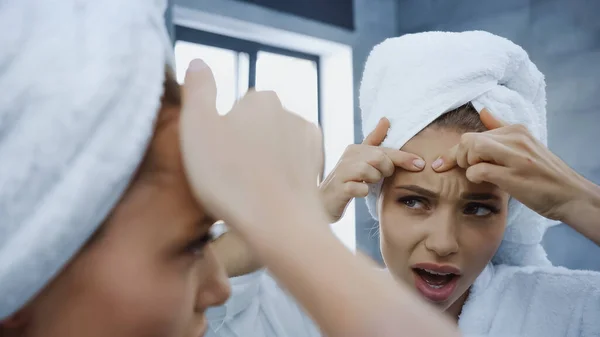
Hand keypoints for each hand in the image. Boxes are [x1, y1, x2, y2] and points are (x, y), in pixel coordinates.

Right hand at [180, 59, 325, 231]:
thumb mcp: (198, 128)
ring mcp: (308, 140)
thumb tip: (198, 63)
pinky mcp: (316, 166)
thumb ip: (197, 90)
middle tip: (230, 177)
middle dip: (244, 146)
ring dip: (263, 160)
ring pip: (274, 146)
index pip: (233, 110)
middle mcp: (289, 112)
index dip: (220, 135)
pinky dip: (280, 174)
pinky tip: (269, 192)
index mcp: (259, 99)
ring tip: (249, 189)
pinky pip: (291, 164)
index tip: (216, 160)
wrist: (280, 225)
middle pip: (255, 127)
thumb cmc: (232, 179)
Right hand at [320, 118, 424, 221]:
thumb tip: (386, 119)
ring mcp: (341, 172)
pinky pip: (359, 188)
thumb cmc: (348, 180)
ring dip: (373, 180)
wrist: (324, 201)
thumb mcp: (361, 158)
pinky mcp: (339, 188)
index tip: (420, 164)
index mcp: (356, 148)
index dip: (404, 157)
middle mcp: (347, 157)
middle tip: (379, 176)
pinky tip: (359, 192)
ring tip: (366, 183)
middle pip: (379, 158)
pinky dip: (363, 191)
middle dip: (385, 169)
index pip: (384, 150)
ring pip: (369, 171)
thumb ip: (374, 140)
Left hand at [432, 108, 587, 220]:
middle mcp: (516, 138)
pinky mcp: (513, 175)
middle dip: (458, 156)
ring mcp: (516, 156)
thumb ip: (501, 129)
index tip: (444, 163)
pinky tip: (483, 182)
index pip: (475, 133)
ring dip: (466, 163)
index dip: (457, 149)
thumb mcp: (526, 145)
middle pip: (469, 139)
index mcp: (516, 130)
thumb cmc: (544, 174)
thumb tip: (483, 110)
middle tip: (466, 169)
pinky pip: (478, 170)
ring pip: (473, 148)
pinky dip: (473, 177)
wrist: (571, 196)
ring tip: (475, 173)